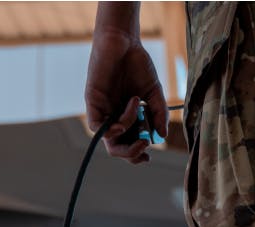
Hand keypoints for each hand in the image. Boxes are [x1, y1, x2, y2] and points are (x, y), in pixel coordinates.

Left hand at [85, 28, 169, 163]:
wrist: (124, 42)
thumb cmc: (137, 65)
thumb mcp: (153, 92)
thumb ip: (158, 113)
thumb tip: (161, 137)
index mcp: (127, 118)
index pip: (128, 145)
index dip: (137, 155)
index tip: (148, 157)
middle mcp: (113, 118)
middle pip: (117, 149)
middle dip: (131, 153)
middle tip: (145, 145)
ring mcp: (102, 111)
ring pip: (110, 140)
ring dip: (128, 131)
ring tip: (140, 109)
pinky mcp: (92, 103)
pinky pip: (99, 126)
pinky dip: (115, 126)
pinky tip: (129, 109)